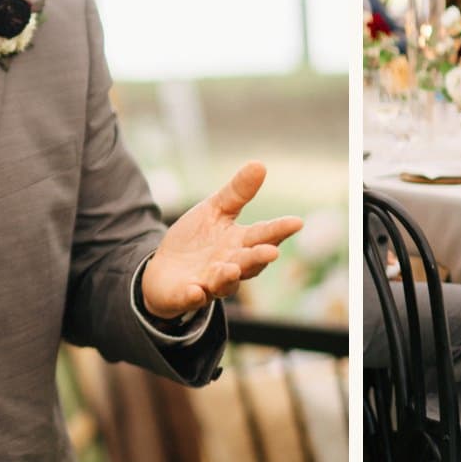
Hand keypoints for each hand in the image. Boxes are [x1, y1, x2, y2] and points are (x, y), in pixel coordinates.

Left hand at [140, 162, 303, 317]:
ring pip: (224, 283)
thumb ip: (237, 193)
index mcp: (239, 243)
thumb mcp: (215, 210)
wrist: (164, 270)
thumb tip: (260, 163)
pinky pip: (191, 297)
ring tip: (230, 268)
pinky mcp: (186, 295)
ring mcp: (209, 283)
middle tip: (271, 251)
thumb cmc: (196, 240)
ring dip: (228, 277)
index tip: (297, 222)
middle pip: (248, 262)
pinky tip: (195, 290)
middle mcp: (230, 266)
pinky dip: (194, 295)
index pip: (263, 235)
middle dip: (259, 258)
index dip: (280, 229)